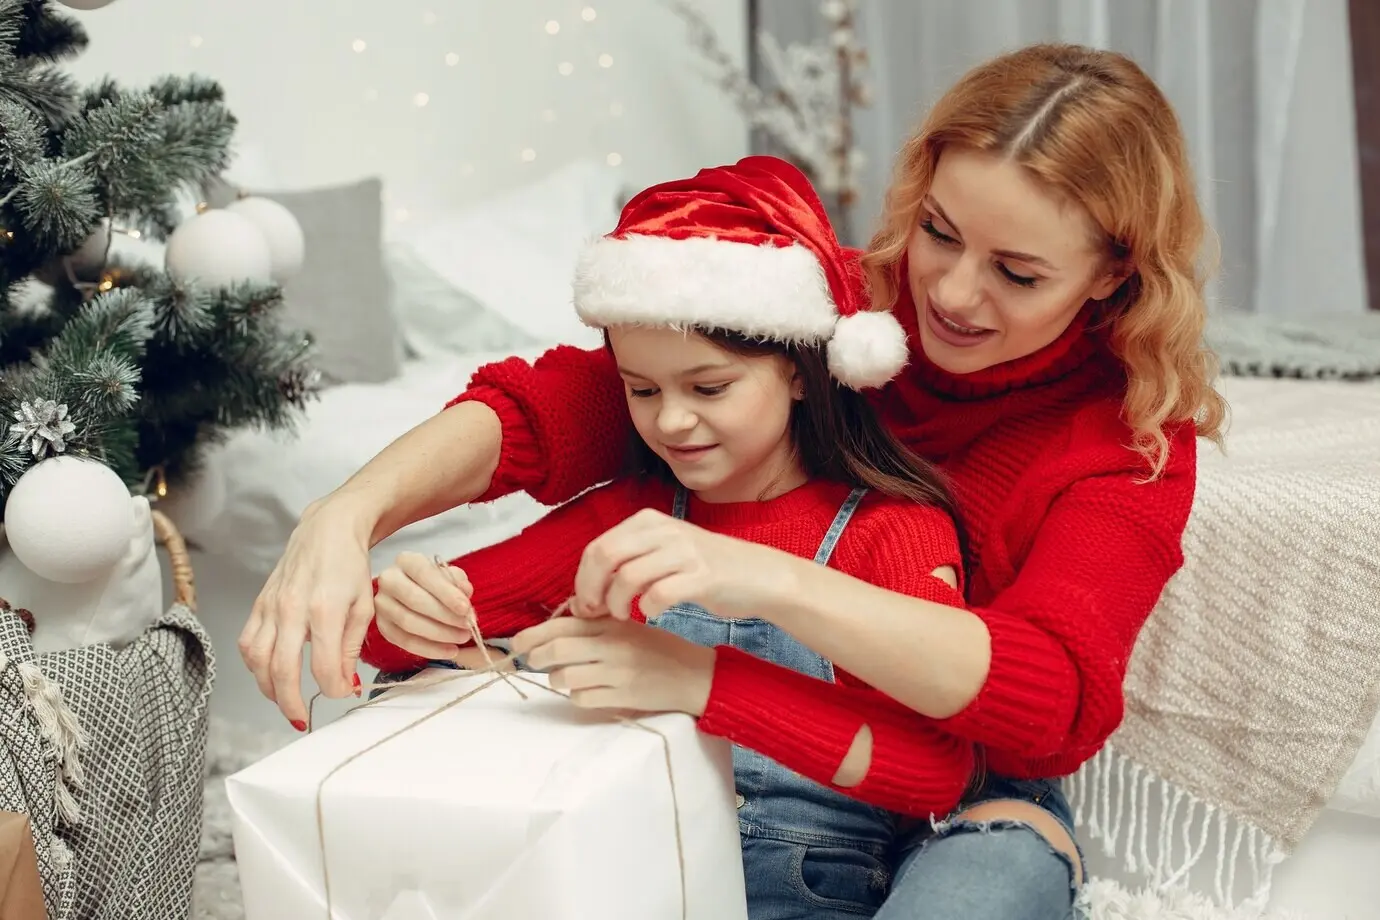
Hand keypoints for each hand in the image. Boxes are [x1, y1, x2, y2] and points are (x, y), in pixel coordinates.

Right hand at [239, 495, 377, 728]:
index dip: (332, 689)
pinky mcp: (259, 603)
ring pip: (256, 660)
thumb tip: (343, 684)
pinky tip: (270, 673)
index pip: (322, 666)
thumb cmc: (350, 565)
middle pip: (281, 669)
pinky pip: (247, 643)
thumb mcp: (364, 606)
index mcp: (324, 609)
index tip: (341, 694)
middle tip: (302, 719)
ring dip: (268, 688)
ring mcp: (271, 605)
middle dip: (290, 703)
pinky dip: (255, 665)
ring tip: (285, 701)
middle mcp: (291, 609)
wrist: (328, 529)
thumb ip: (350, 648)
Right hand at [374, 552, 478, 661]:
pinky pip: (404, 641)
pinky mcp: (382, 626)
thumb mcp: (449, 575)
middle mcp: (389, 580)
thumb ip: (458, 582)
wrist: (414, 591)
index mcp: (406, 561)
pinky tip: (449, 650)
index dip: (446, 592)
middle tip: (467, 626)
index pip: (424, 574)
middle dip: (445, 616)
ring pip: (408, 623)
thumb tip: (464, 592)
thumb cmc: (434, 583)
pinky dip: (429, 649)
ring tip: (461, 638)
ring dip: (439, 634)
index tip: (465, 608)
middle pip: (414, 600)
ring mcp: (382, 604)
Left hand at [510, 616, 715, 715]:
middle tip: (532, 661)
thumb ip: (596, 624)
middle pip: (557, 650)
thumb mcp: (629, 627)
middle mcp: (613, 645)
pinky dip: (577, 697)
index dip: (532, 634)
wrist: (695, 675)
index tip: (518, 642)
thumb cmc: (659, 649)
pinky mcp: (623, 696)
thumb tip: (555, 625)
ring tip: (562, 678)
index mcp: (612, 624)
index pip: (562, 625)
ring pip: (565, 677)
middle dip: (536, 657)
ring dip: (556, 679)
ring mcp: (617, 672)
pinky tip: (586, 691)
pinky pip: (583, 698)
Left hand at [571, 509, 795, 620]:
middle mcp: (664, 530)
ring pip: (627, 577)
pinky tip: (653, 614)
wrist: (759, 576)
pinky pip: (659, 595)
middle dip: (591, 591)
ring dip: (617, 604)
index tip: (585, 604)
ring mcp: (684, 551)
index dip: (583, 580)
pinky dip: (648, 610)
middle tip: (596, 613)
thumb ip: (628, 562)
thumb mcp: (663, 551)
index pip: (597, 547)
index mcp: (649, 521)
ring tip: (624, 616)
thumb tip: (583, 591)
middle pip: (605, 557)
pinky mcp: (702, 576)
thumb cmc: (707, 569)